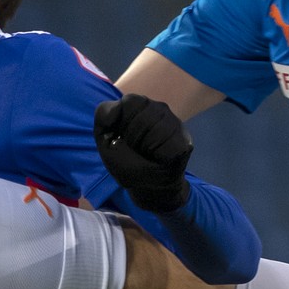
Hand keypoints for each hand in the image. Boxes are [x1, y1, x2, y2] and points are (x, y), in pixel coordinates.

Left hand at [94, 94, 192, 212]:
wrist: (147, 186)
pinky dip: (158, 155)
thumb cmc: (125, 161)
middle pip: (143, 117)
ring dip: (145, 147)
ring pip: (157, 129)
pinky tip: (158, 160)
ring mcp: (174, 123)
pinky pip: (168, 145)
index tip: (121, 136)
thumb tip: (118, 104)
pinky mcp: (185, 141)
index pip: (130, 101)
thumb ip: (103, 115)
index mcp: (138, 105)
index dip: (123, 122)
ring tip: (146, 155)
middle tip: (134, 150)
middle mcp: (159, 109)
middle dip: (132, 138)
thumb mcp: (104, 138)